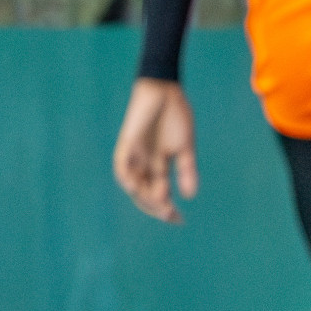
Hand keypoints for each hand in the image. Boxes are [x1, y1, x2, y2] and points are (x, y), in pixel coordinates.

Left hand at [113, 78, 197, 223]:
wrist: (165, 90)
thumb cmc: (175, 116)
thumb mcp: (184, 148)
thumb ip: (187, 171)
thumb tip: (189, 196)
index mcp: (157, 165)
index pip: (158, 193)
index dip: (166, 208)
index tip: (179, 220)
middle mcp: (142, 162)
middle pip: (144, 192)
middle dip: (156, 207)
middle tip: (171, 215)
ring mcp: (134, 153)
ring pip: (132, 183)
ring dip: (143, 197)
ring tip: (160, 205)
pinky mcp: (127, 142)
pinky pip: (121, 164)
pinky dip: (126, 178)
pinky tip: (135, 189)